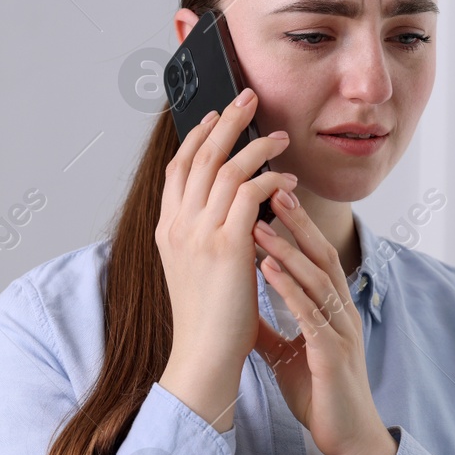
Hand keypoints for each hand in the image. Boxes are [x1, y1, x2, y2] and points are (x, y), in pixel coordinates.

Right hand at [156, 88, 296, 429]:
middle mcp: (178, 224)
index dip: (196, 136)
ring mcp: (199, 233)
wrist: (204, 357)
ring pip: (227, 168)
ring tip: (281, 136)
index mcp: (166, 228)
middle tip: (248, 98)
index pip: (177, 166)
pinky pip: (251, 194)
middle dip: (226, 121)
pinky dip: (271, 180)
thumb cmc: (207, 320)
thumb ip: (201, 235)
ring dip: (257, 146)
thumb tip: (225, 208)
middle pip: (200, 154)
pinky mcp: (227, 245)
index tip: (216, 116)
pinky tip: (288, 180)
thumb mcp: (193, 269)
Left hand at [250, 194, 395, 454]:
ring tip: (261, 221)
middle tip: (271, 185)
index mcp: (331, 309)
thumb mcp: (286, 352)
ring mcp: (340, 333)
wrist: (347, 439)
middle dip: (297, 221)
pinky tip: (267, 271)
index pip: (315, 257)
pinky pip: (311, 316)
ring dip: (288, 248)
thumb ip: (269, 324)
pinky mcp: (332, 357)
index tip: (270, 195)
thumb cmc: (320, 394)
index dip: (295, 226)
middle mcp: (341, 313)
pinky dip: (288, 290)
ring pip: (317, 280)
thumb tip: (242, 302)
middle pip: (322, 255)